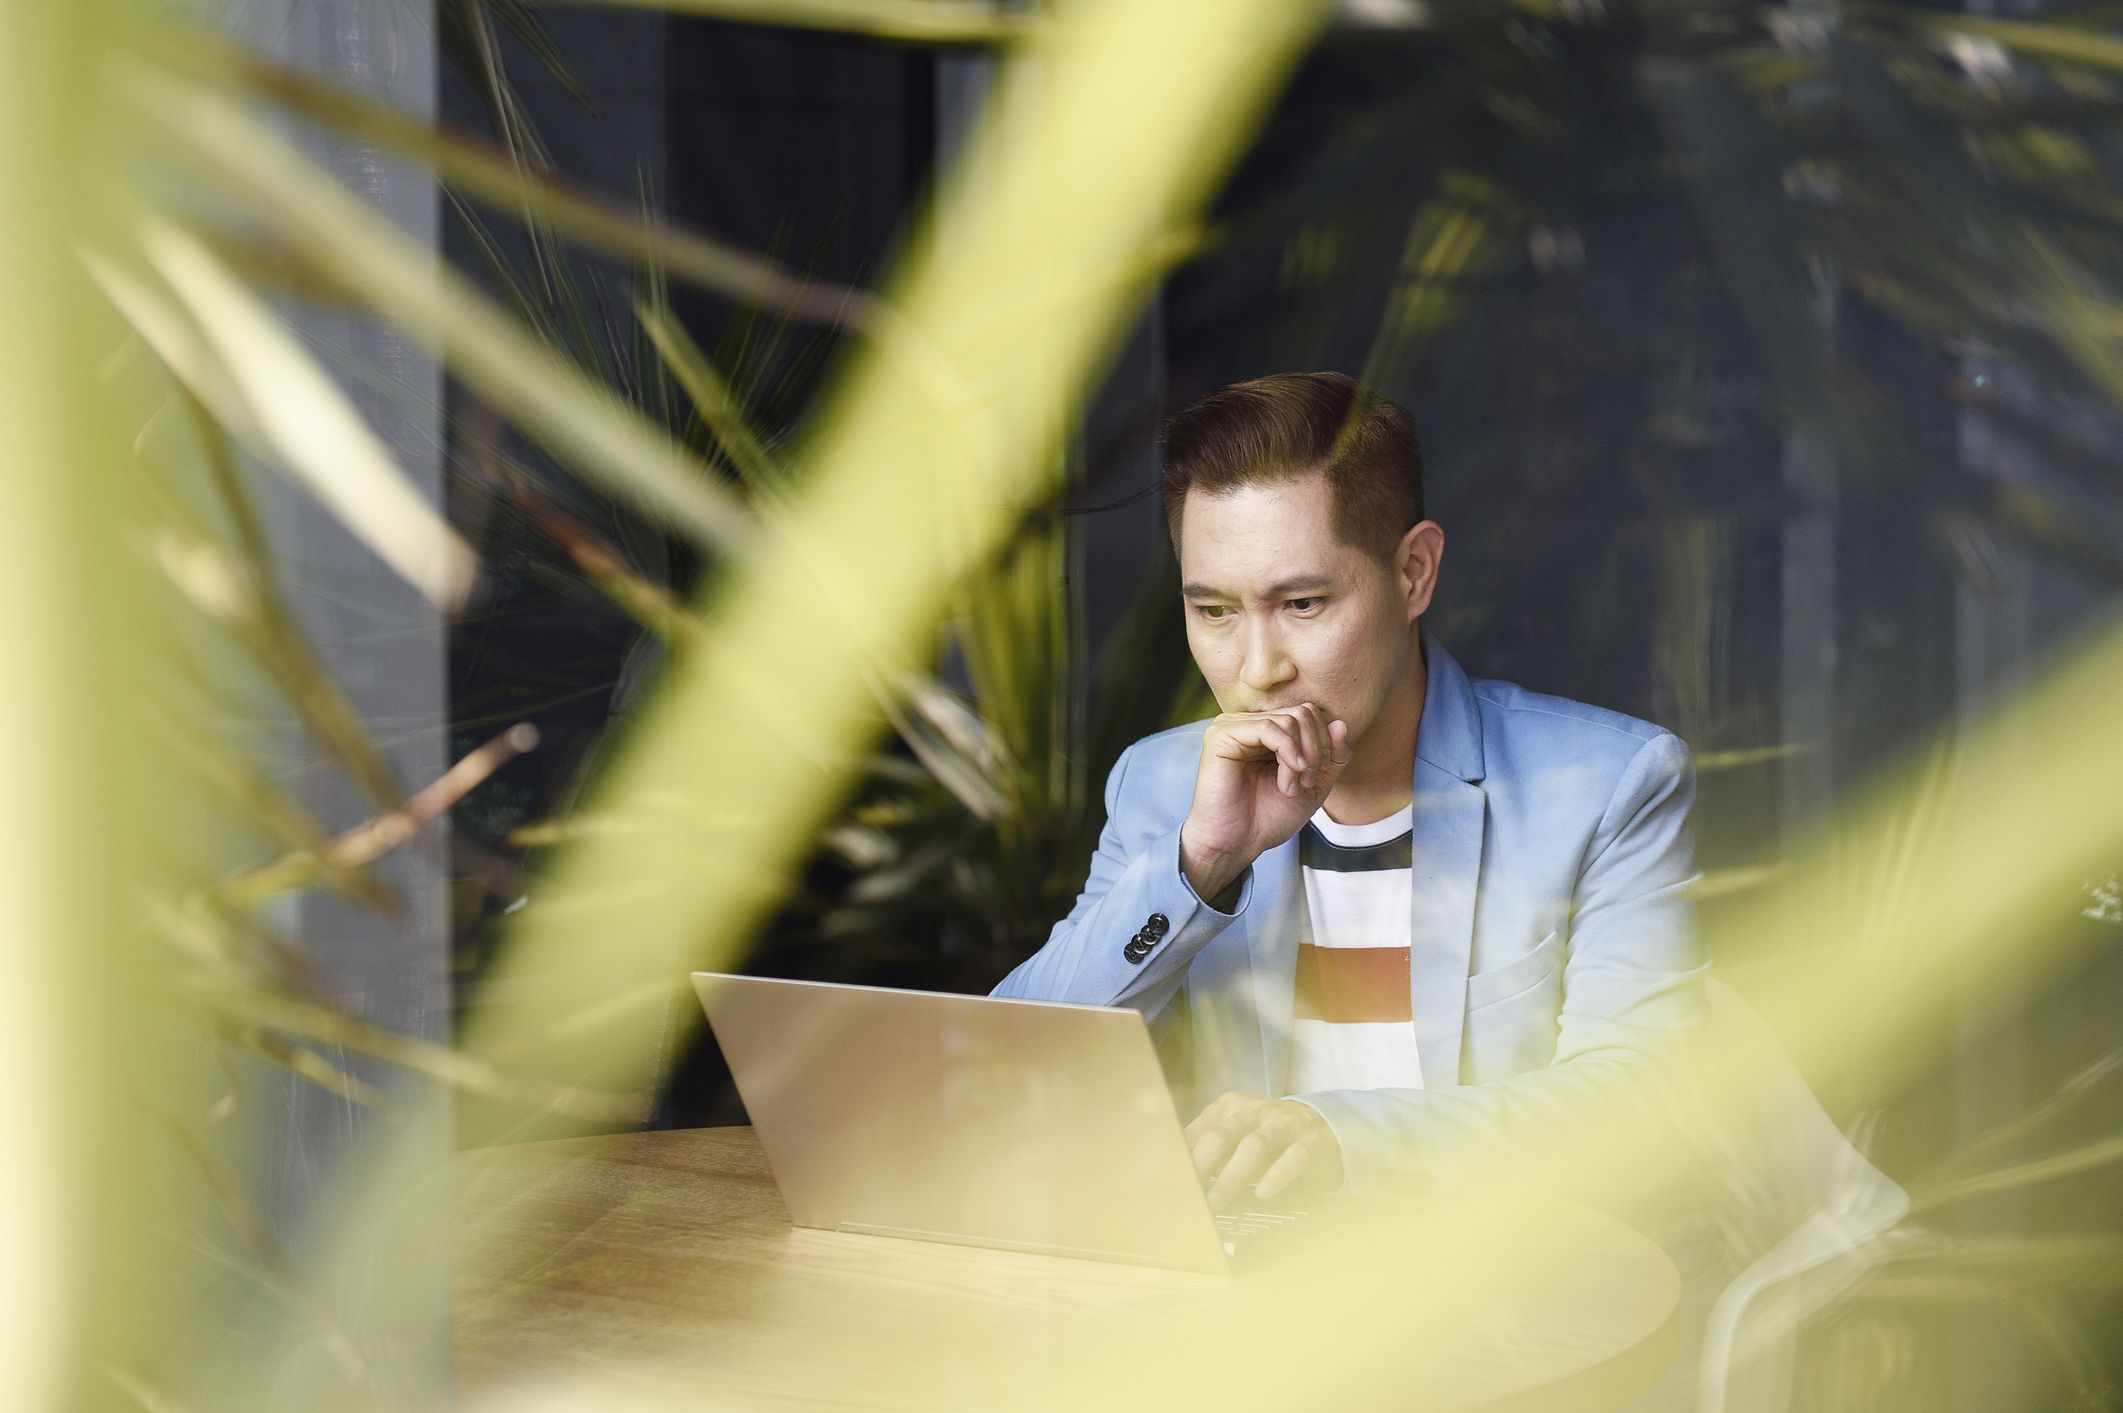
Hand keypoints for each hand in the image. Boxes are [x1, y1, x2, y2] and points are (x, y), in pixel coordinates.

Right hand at [1181, 704, 1351, 898]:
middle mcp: (1249, 722)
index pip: (1308, 714)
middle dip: (1315, 749)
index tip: (1316, 778)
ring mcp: (1233, 725)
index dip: (1325, 743)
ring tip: (1293, 787)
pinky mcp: (1222, 735)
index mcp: (1267, 731)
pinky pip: (1268, 728)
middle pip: (1302, 712)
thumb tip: (1341, 723)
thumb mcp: (1314, 785)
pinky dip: (1287, 753)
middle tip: (1307, 782)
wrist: (1237, 844)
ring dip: (1301, 758)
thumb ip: (1332, 756)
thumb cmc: (1268, 817)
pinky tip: (1286, 782)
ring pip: (1289, 720)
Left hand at [1184, 1091, 1343, 1209]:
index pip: (1196, 1133)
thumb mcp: (1234, 1134)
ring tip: (1216, 1203)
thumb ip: (1206, 1149)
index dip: (1179, 1161)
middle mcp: (1252, 1111)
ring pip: (1254, 1146)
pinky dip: (1276, 1175)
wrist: (1322, 1122)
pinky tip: (1263, 1193)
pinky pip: (1293, 1156)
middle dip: (1200, 1168)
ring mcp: (1282, 1123)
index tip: (1165, 1186)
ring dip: (1231, 1177)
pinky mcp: (1310, 1139)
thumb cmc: (1264, 1135)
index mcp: (1227, 1109)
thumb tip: (1171, 1179)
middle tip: (1187, 1198)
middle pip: (1220, 1136)